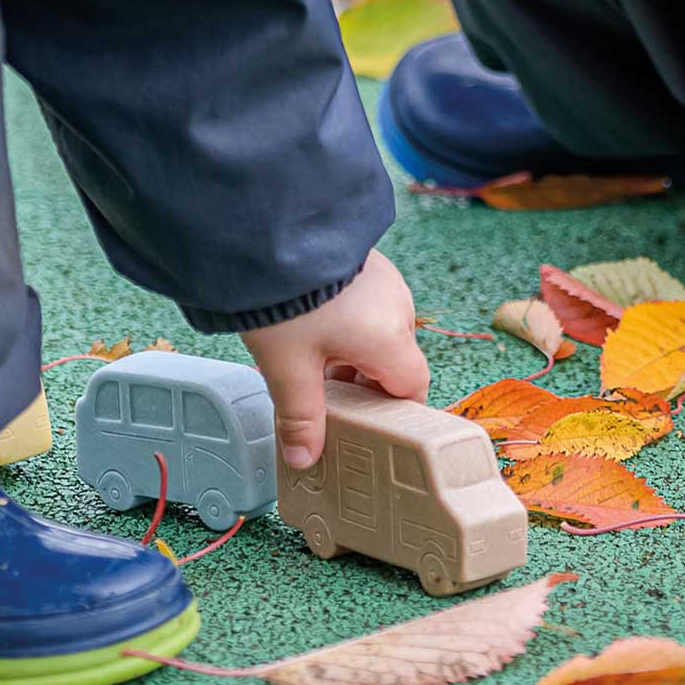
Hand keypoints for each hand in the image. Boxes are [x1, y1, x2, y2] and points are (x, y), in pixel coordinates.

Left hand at [241, 249, 430, 469]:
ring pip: (376, 330)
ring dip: (348, 351)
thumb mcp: (288, 367)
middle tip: (321, 397)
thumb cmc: (288, 299)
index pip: (412, 388)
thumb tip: (304, 458)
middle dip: (359, 382)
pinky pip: (365, 303)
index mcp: (391, 339)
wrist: (272, 226)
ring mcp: (384, 278)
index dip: (390, 411)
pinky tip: (307, 323)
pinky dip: (344, 321)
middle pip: (392, 359)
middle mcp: (398, 308)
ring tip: (305, 359)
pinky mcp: (365, 258)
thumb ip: (301, 416)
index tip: (363, 424)